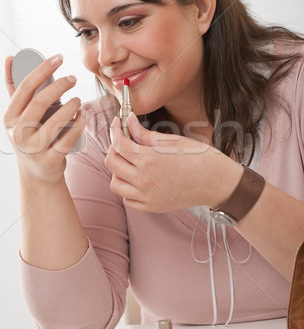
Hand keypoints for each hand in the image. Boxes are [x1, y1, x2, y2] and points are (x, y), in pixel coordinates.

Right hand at [3, 54, 85, 183]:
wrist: (36, 173)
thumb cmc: (29, 136)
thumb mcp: (18, 115)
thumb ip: (13, 87)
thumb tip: (10, 57)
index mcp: (9, 117)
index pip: (25, 87)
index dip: (43, 69)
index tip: (58, 58)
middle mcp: (18, 133)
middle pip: (41, 102)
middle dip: (60, 86)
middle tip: (73, 78)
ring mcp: (33, 149)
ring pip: (56, 121)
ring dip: (72, 105)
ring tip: (78, 99)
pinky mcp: (49, 161)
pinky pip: (68, 139)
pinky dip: (78, 124)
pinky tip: (82, 115)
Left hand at [105, 112, 240, 211]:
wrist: (217, 182)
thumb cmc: (198, 157)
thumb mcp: (171, 140)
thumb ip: (144, 133)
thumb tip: (128, 121)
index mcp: (148, 160)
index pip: (118, 144)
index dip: (114, 130)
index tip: (117, 123)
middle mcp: (143, 181)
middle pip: (111, 163)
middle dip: (114, 148)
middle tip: (124, 141)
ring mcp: (146, 197)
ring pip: (115, 184)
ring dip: (118, 171)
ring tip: (131, 162)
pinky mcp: (151, 207)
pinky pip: (127, 199)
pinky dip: (127, 188)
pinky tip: (137, 178)